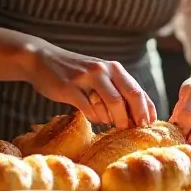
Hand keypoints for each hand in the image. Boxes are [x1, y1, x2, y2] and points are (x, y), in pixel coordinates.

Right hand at [21, 41, 155, 129]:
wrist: (42, 60)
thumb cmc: (75, 73)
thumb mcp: (99, 75)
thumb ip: (116, 90)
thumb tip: (136, 116)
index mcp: (114, 68)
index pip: (138, 91)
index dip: (147, 110)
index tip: (148, 126)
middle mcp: (103, 70)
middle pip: (130, 96)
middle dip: (135, 117)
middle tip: (132, 130)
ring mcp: (87, 78)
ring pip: (112, 103)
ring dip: (114, 119)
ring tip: (110, 123)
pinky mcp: (70, 88)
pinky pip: (89, 109)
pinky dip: (94, 117)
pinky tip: (92, 116)